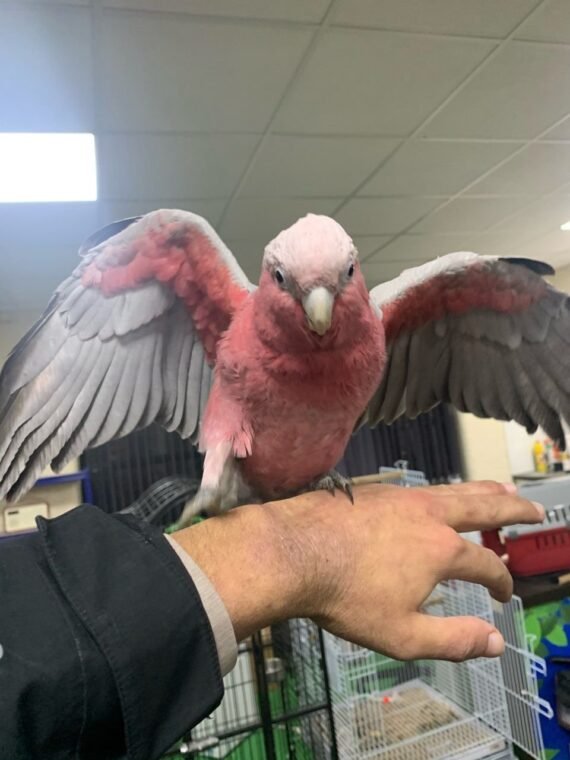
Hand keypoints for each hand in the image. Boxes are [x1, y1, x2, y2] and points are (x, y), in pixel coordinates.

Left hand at [172, 481, 542, 661]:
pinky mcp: (376, 490)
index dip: (501, 581)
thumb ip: (453, 640)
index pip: (486, 564)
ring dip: (483, 489)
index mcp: (441, 550)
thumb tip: (496, 642)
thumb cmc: (346, 598)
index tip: (504, 595)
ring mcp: (401, 497)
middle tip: (534, 508)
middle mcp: (429, 515)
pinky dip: (445, 489)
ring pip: (453, 488)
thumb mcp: (402, 635)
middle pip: (483, 504)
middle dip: (513, 506)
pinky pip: (423, 487)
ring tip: (501, 487)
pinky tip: (440, 495)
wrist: (293, 552)